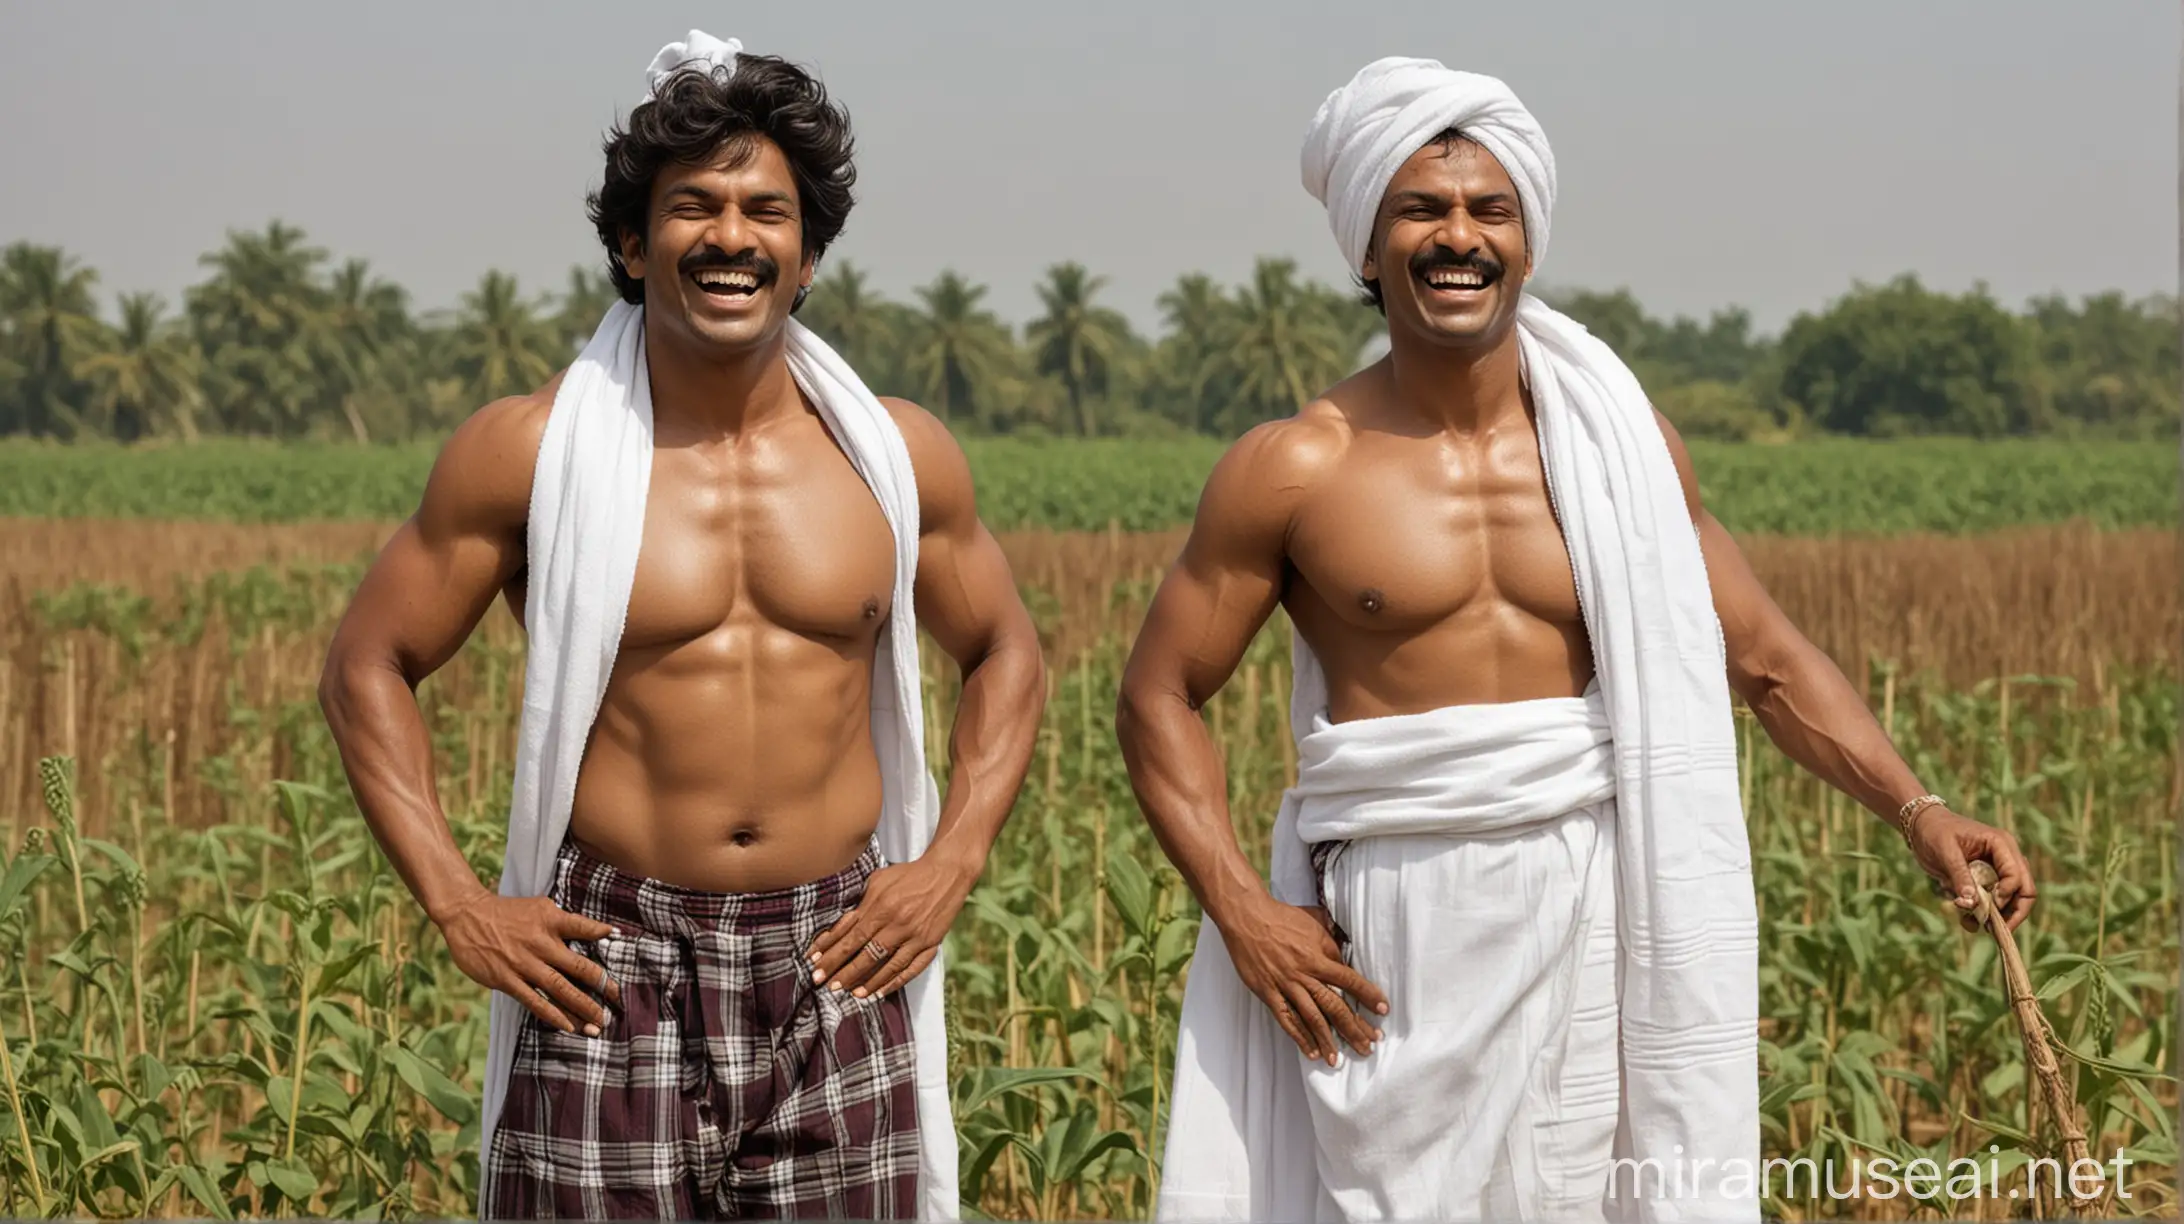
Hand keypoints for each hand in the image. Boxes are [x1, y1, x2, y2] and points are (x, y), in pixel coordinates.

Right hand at [437, 891, 622, 1034]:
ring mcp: (524, 963)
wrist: (467, 915)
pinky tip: (568, 1027)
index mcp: (551, 920)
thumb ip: (565, 921)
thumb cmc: (507, 912)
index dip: (603, 934)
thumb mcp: (540, 907)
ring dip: (582, 1007)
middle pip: (579, 967)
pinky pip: (534, 1001)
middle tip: (619, 1001)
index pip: (584, 927)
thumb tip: (598, 931)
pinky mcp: (507, 980)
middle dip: (602, 986)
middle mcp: (542, 943)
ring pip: (560, 989)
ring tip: (599, 1024)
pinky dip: (553, 1015)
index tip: (623, 942)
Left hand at [808, 856, 973, 999]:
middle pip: (864, 955)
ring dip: (867, 982)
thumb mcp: (878, 880)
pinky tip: (880, 992)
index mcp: (880, 907)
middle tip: (825, 985)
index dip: (830, 952)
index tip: (814, 964)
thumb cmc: (908, 875)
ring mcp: (915, 937)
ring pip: (887, 966)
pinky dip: (895, 982)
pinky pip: (911, 969)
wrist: (947, 873)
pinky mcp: (930, 944)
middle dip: (842, 972)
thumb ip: (860, 903)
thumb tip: (839, 925)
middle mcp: (896, 925)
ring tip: (851, 993)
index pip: (850, 936)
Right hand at [1218, 894, 1386, 1066]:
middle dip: (1353, 1028)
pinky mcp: (1267, 992)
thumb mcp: (1314, 922)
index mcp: (1318, 957)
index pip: (1349, 980)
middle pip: (1334, 1006)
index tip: (1382, 1009)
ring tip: (1338, 1060)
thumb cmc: (1281, 917)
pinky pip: (1285, 1019)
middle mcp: (1304, 975)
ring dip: (1327, 1040)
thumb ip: (1331, 943)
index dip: (1367, 995)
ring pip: (1311, 1018)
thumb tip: (1344, 958)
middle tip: (1368, 1045)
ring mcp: (1285, 985)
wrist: (1247, 918)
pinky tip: (1310, 1051)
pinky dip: (1299, 1037)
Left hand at [1909, 807, 2035, 932]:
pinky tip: (1967, 922)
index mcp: (2001, 844)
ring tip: (1974, 925)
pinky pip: (1994, 903)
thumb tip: (1971, 903)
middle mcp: (2006, 857)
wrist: (1922, 827)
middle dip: (2013, 913)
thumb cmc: (1934, 832)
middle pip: (2025, 890)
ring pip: (2012, 901)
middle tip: (1995, 931)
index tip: (1989, 906)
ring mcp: (1999, 870)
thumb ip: (1959, 876)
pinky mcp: (1988, 881)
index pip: (2017, 874)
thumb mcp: (1945, 852)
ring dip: (1998, 917)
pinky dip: (1985, 915)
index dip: (2006, 894)